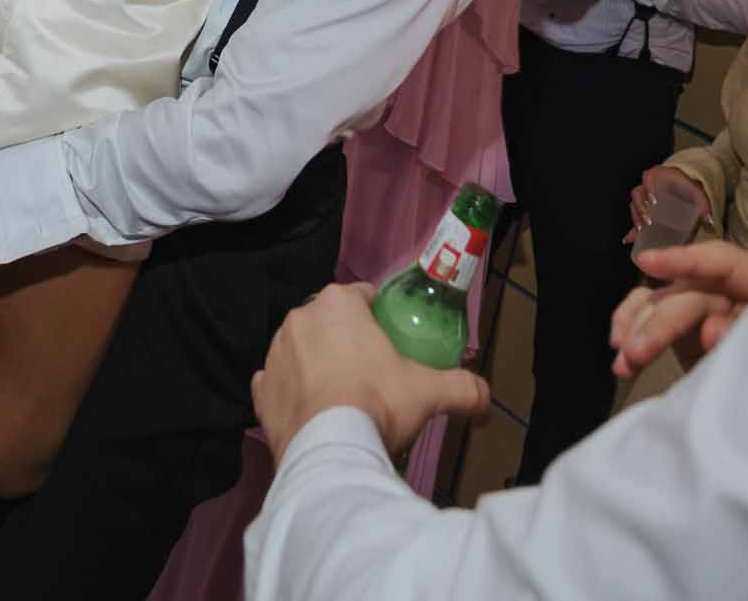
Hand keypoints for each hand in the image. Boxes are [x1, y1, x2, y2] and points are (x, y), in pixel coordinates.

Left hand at [252, 283, 489, 466]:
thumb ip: (463, 388)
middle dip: (346, 342)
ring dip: (318, 366)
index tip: (391, 345)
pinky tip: (310, 411)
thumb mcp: (429, 392)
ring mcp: (275, 353)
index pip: (362, 298)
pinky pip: (277, 383)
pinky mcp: (260, 390)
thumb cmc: (378, 403)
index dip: (378, 319)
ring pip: (301, 351)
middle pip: (330, 323)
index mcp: (337, 304)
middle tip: (371, 376)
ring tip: (343, 399)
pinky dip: (291, 393)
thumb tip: (488, 400)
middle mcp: (300, 318)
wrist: (330, 450)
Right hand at [610, 241, 747, 377]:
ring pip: (661, 302)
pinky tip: (620, 350)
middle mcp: (730, 288)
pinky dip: (633, 330)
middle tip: (636, 352)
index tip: (648, 263)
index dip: (684, 259)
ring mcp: (706, 306)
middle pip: (687, 293)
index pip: (722, 260)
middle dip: (658, 321)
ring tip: (623, 360)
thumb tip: (709, 331)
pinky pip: (653, 317)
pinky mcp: (688, 328)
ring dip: (637, 330)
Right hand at [627, 165, 711, 241]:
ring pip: (634, 204)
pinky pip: (635, 218)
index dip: (649, 189)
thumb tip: (710, 224)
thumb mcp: (697, 195)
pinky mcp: (643, 209)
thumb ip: (703, 208)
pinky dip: (632, 229)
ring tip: (642, 229)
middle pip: (638, 193)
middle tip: (649, 221)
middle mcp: (648, 184)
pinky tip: (629, 239)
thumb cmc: (688, 188)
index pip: (649, 178)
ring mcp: (644, 196)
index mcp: (659, 175)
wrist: (684, 185)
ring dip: (637, 217)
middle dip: (641, 208)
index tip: (654, 202)